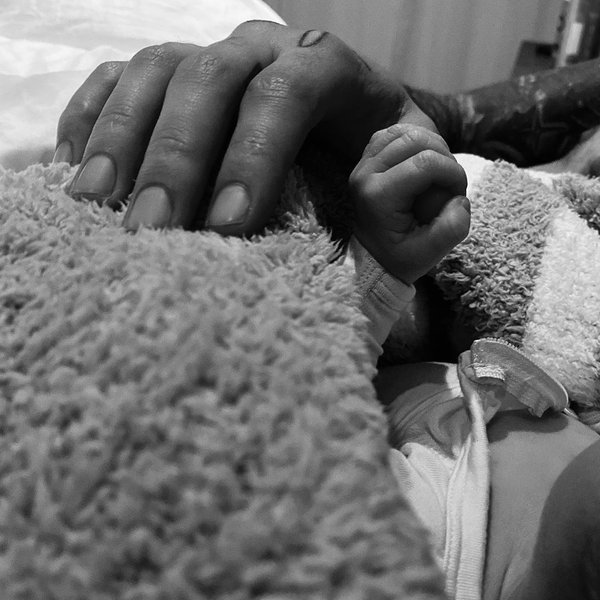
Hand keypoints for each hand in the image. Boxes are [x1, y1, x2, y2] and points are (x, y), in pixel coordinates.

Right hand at [54, 21, 435, 234]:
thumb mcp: (421, 177)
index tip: (229, 224)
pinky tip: (74, 170)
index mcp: (328, 65)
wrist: (350, 136)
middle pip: (208, 79)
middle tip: (152, 232)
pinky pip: (118, 79)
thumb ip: (433, 192)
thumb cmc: (381, 162)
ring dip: (121, 137)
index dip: (256, 152)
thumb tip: (411, 201)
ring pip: (154, 73)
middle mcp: (262, 48)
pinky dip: (91, 117)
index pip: (288, 91)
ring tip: (96, 204)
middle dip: (176, 158)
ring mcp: (209, 56)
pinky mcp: (171, 76)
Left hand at [349, 123, 469, 283]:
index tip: (458, 195)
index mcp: (377, 196)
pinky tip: (424, 164)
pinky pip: (394, 134)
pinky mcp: (366, 159)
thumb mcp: (429, 255)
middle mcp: (364, 175)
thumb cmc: (401, 258)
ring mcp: (362, 164)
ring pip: (405, 132)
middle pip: (416, 139)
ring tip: (437, 174)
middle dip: (444, 157)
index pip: (425, 163)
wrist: (372, 259)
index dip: (453, 173)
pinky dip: (416, 142)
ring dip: (431, 147)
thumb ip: (451, 230)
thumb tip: (460, 199)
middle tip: (449, 184)